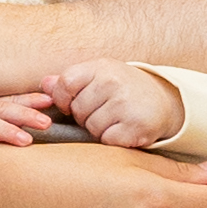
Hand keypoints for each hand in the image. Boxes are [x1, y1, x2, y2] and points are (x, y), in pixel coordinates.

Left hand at [50, 61, 183, 150]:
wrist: (161, 101)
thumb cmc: (122, 89)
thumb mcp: (98, 76)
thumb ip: (70, 81)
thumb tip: (44, 84)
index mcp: (102, 67)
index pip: (66, 83)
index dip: (62, 99)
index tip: (70, 104)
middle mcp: (114, 82)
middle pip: (78, 110)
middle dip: (85, 116)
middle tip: (102, 111)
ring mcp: (126, 104)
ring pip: (91, 127)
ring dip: (99, 130)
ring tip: (114, 120)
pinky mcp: (136, 126)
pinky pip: (107, 140)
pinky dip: (112, 139)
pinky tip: (123, 129)